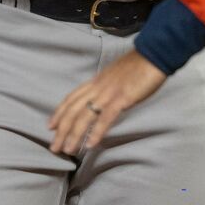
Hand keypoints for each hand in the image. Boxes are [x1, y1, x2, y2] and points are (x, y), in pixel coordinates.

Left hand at [48, 49, 167, 153]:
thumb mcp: (116, 75)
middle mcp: (97, 87)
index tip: (51, 126)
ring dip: (74, 135)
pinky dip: (96, 132)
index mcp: (96, 81)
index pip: (71, 98)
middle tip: (54, 147)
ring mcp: (108, 93)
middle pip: (73, 110)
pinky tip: (90, 145)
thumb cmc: (139, 65)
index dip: (59, 112)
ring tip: (68, 150)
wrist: (153, 54)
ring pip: (84, 116)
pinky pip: (105, 118)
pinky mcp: (121, 98)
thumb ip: (107, 87)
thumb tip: (103, 99)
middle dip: (61, 130)